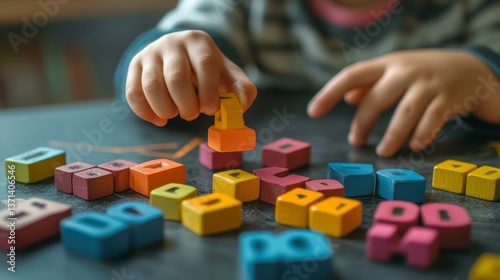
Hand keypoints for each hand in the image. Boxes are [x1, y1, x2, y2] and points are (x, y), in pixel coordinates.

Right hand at [126, 30, 256, 125]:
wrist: (180, 55)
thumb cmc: (207, 70)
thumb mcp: (228, 75)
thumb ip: (242, 89)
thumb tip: (241, 105)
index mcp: (199, 42)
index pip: (204, 64)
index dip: (208, 91)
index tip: (210, 110)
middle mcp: (172, 43)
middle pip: (176, 77)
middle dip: (186, 104)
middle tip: (192, 115)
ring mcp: (150, 53)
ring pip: (151, 86)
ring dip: (165, 109)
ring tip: (175, 114)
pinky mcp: (134, 66)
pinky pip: (133, 93)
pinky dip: (146, 113)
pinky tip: (160, 120)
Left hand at [307, 49, 499, 156]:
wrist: (467, 67)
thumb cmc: (418, 74)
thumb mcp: (393, 72)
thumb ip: (370, 84)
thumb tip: (347, 97)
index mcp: (385, 65)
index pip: (352, 75)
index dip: (329, 93)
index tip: (313, 112)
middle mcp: (405, 71)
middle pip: (376, 99)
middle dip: (362, 124)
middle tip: (355, 142)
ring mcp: (428, 85)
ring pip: (404, 113)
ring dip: (391, 136)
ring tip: (382, 152)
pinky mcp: (448, 99)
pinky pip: (433, 119)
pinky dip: (422, 135)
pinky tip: (413, 147)